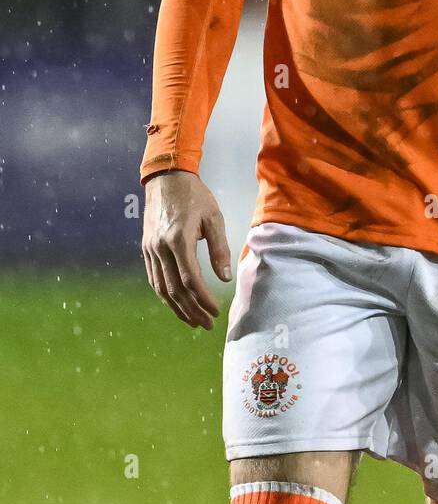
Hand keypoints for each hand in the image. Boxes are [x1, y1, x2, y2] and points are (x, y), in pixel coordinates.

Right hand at [142, 169, 231, 328]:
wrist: (166, 178)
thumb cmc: (194, 196)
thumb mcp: (214, 218)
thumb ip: (219, 248)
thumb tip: (224, 278)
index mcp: (178, 239)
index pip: (190, 279)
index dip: (203, 299)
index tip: (215, 311)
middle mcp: (160, 248)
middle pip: (174, 289)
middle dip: (191, 310)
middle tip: (206, 324)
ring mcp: (150, 250)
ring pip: (161, 288)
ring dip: (177, 308)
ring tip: (193, 321)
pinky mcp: (146, 249)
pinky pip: (154, 279)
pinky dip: (165, 295)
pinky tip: (176, 304)